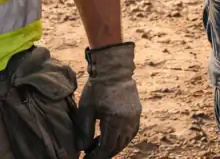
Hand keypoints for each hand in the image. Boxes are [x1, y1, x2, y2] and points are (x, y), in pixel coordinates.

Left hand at [76, 42, 141, 157]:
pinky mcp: (137, 111)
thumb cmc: (97, 88)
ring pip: (126, 140)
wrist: (113, 69)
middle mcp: (128, 120)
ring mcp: (134, 116)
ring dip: (114, 146)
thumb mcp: (86, 109)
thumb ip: (84, 130)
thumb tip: (82, 149)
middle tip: (92, 155)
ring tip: (101, 146)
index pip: (107, 147)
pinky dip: (123, 138)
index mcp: (115, 119)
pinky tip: (113, 137)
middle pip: (117, 146)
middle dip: (104, 153)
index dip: (97, 156)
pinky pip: (132, 131)